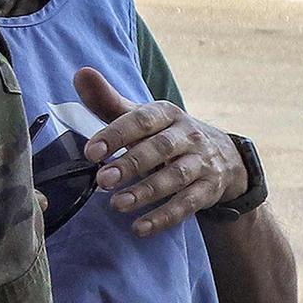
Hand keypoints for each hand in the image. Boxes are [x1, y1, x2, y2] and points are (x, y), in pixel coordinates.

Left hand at [75, 67, 246, 237]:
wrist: (222, 156)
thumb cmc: (166, 134)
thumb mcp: (142, 117)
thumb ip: (109, 101)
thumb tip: (80, 74)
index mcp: (167, 113)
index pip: (142, 119)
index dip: (117, 134)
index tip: (91, 152)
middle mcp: (188, 134)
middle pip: (160, 148)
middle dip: (130, 164)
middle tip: (101, 180)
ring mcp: (202, 162)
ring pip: (175, 177)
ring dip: (145, 192)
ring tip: (116, 204)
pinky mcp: (209, 189)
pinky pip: (188, 204)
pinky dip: (164, 217)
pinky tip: (140, 228)